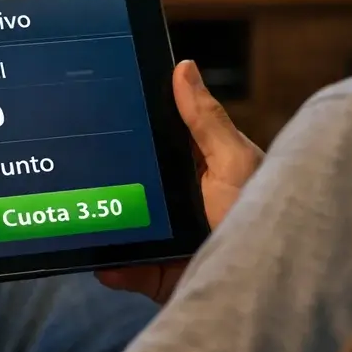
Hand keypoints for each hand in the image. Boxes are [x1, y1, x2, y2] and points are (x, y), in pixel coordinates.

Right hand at [96, 60, 262, 304]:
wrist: (272, 284)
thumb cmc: (263, 213)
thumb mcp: (233, 161)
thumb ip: (205, 120)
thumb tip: (183, 67)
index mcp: (199, 166)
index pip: (158, 139)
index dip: (132, 125)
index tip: (101, 107)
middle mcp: (182, 200)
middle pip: (136, 183)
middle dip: (110, 179)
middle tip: (79, 167)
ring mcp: (169, 238)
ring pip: (126, 226)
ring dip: (106, 225)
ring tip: (85, 216)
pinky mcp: (162, 274)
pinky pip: (128, 269)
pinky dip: (113, 267)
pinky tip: (104, 261)